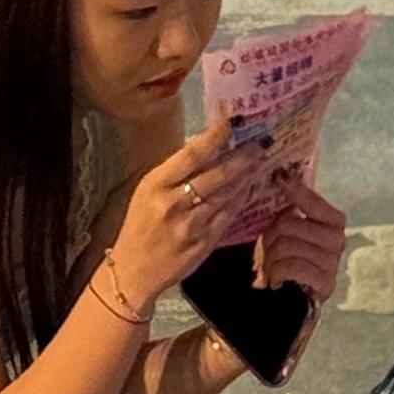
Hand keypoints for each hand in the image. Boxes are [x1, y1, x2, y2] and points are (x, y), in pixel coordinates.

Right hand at [106, 114, 264, 311]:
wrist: (133, 272)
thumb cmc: (139, 226)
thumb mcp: (146, 192)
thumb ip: (175, 172)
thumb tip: (207, 146)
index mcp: (155, 185)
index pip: (190, 155)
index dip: (214, 137)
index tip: (232, 122)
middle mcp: (173, 204)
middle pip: (215, 175)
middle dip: (242, 157)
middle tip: (260, 143)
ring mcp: (191, 225)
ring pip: (227, 194)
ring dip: (247, 176)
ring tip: (261, 161)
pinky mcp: (204, 243)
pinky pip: (229, 214)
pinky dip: (243, 198)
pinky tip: (252, 187)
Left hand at [254, 173, 345, 310]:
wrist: (286, 305)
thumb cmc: (285, 263)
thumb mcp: (287, 235)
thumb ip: (290, 213)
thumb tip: (283, 179)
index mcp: (332, 223)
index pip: (315, 203)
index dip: (297, 191)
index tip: (280, 179)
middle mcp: (337, 241)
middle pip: (291, 225)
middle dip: (270, 239)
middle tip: (267, 253)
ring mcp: (333, 263)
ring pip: (288, 246)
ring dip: (271, 260)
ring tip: (272, 270)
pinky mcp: (326, 284)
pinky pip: (293, 267)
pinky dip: (278, 274)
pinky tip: (277, 281)